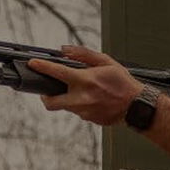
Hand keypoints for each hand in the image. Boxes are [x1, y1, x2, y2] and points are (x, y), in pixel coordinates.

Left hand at [26, 45, 142, 126]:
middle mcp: (81, 98)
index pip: (56, 72)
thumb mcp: (106, 62)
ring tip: (80, 92)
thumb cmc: (124, 83)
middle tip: (47, 91)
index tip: (33, 64)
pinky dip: (80, 105)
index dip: (42, 67)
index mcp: (84, 80)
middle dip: (45, 97)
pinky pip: (78, 112)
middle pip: (50, 102)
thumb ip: (84, 54)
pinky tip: (93, 100)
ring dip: (67, 99)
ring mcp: (84, 111)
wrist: (136, 106)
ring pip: (65, 107)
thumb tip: (65, 50)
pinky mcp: (89, 119)